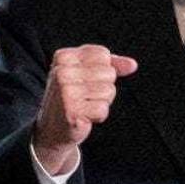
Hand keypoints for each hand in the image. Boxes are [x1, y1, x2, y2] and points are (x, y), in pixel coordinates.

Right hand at [33, 45, 136, 174]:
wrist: (52, 129)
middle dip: (103, 87)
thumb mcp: (88, 74)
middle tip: (85, 96)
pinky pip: (103, 109)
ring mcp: (65, 91)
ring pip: (108, 91)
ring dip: (102, 102)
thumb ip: (111, 65)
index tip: (85, 80)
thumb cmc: (73, 97)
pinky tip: (84, 116)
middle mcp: (61, 71)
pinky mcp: (71, 110)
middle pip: (109, 73)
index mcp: (63, 57)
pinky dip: (98, 116)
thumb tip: (133, 65)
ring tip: (84, 106)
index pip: (103, 55)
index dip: (103, 70)